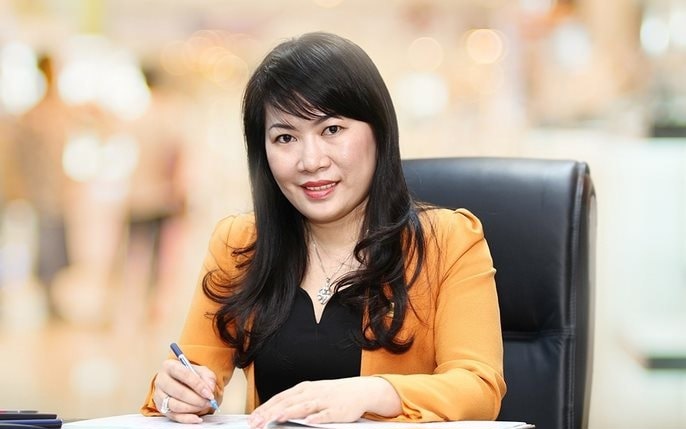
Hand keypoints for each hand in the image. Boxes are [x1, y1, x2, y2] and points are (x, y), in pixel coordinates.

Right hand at [153, 359, 217, 422]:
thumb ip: (208, 378)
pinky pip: (174, 416)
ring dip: (192, 408)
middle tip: (208, 402)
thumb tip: (209, 389)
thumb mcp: (202, 371)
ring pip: (175, 405)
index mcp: (170, 366)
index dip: (198, 385)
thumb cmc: (190, 375)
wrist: (181, 382)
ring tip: (204, 406)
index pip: (184, 374)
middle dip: (196, 399)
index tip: (208, 393)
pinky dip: (187, 419)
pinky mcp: (161, 408)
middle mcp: (161, 380)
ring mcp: (159, 395)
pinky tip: (197, 418)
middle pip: (178, 392)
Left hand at [248, 377, 400, 428]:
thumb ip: (295, 402)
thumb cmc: (332, 394)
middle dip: (271, 413)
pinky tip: (308, 422)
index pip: (280, 398)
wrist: (359, 390)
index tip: (253, 418)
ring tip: (277, 418)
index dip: (265, 408)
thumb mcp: (311, 393)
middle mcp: (311, 393)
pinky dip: (316, 418)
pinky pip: (325, 414)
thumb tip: (274, 411)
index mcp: (303, 389)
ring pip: (304, 407)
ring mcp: (324, 401)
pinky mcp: (337, 410)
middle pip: (288, 402)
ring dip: (290, 412)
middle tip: (257, 422)